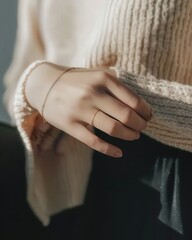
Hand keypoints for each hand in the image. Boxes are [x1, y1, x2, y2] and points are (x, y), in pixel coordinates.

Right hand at [26, 63, 151, 156]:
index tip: (148, 116)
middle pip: (126, 116)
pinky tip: (119, 153)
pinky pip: (93, 141)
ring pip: (113, 128)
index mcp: (103, 79)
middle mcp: (92, 94)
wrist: (45, 84)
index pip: (133, 100)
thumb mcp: (96, 74)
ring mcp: (80, 110)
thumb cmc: (76, 81)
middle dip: (140, 125)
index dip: (145, 111)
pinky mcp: (70, 125)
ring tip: (135, 136)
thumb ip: (115, 85)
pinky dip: (109, 150)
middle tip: (143, 127)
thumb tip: (140, 104)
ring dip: (129, 135)